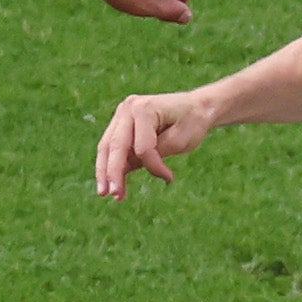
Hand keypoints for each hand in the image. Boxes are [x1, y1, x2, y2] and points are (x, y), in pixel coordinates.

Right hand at [93, 89, 216, 196]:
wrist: (196, 106)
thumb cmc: (192, 122)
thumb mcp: (179, 141)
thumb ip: (154, 155)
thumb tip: (127, 170)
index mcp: (144, 109)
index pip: (142, 147)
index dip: (153, 166)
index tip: (169, 178)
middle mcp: (128, 108)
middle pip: (116, 146)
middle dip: (113, 173)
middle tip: (114, 195)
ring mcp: (122, 113)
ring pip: (107, 146)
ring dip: (105, 171)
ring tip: (104, 193)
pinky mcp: (121, 122)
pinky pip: (111, 146)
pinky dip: (110, 164)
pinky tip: (110, 182)